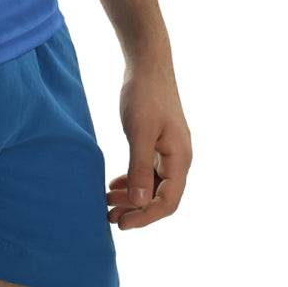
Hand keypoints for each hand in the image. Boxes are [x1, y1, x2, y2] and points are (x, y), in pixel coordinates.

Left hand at [108, 61, 190, 229]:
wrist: (148, 63)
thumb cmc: (145, 95)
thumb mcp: (140, 132)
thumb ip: (139, 168)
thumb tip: (139, 203)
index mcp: (180, 159)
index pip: (167, 202)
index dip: (145, 217)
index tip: (122, 223)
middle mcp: (178, 158)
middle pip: (161, 197)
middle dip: (136, 210)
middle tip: (110, 217)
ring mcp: (169, 150)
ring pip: (152, 184)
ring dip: (132, 196)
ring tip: (107, 203)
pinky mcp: (159, 142)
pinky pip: (148, 170)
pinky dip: (133, 180)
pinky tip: (114, 183)